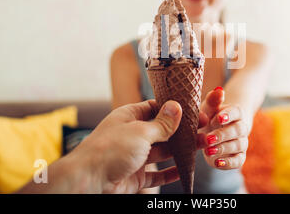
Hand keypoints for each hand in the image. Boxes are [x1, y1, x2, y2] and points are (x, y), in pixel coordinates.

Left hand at [73, 99, 207, 192]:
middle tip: (203, 131)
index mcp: (130, 117)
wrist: (87, 181)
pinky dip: (169, 172)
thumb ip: (161, 124)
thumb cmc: (109, 150)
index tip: (194, 112)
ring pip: (161, 152)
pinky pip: (156, 174)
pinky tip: (183, 169)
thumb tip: (176, 107)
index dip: (175, 111)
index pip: (156, 109)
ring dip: (180, 150)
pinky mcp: (134, 176)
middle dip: (182, 132)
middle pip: (162, 131)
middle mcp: (132, 135)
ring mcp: (134, 156)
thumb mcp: (140, 132)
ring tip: (201, 147)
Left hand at [198, 88, 248, 169]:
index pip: (236, 112)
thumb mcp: (209, 107)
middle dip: (223, 134)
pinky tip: (217, 162)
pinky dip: (228, 163)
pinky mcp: (238, 157)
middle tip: (208, 138)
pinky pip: (238, 161)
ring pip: (238, 145)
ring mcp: (241, 142)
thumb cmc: (210, 116)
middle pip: (238, 130)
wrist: (214, 130)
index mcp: (236, 112)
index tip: (218, 118)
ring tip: (209, 150)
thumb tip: (218, 90)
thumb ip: (213, 100)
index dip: (229, 115)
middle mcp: (241, 127)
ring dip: (224, 148)